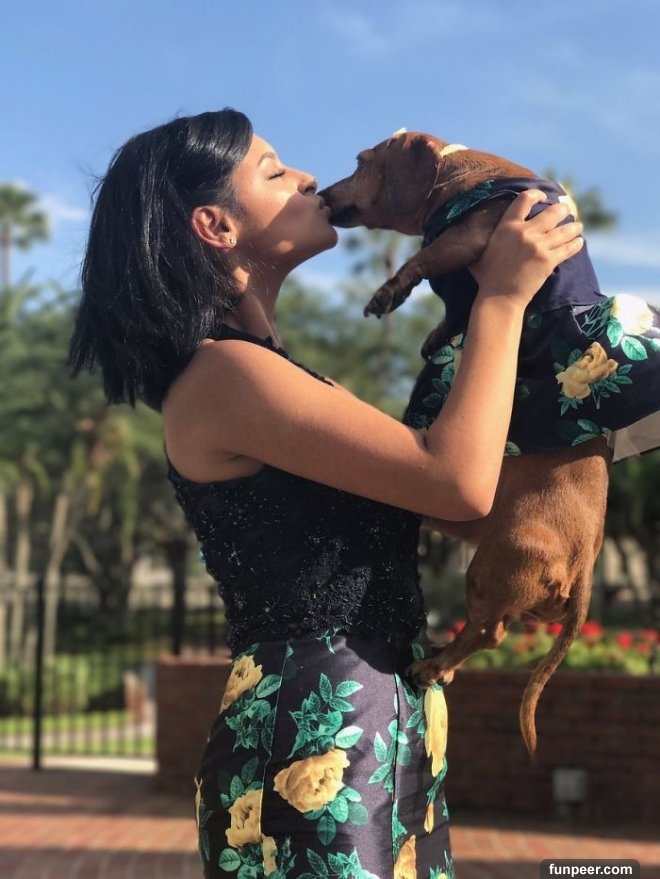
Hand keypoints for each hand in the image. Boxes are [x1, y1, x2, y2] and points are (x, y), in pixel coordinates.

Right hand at [469, 190, 583, 308]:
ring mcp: (539, 246)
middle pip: (552, 212)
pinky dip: (576, 244)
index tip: (543, 196)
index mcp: (507, 226)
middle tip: (567, 211)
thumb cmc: (486, 277)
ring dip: (574, 227)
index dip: (537, 194)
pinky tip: (578, 242)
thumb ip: (487, 238)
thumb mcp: (481, 251)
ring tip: (578, 226)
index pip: (525, 199)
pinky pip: (568, 248)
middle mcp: (525, 233)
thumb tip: (480, 230)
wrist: (499, 297)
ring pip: (564, 230)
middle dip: (563, 210)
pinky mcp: (549, 261)